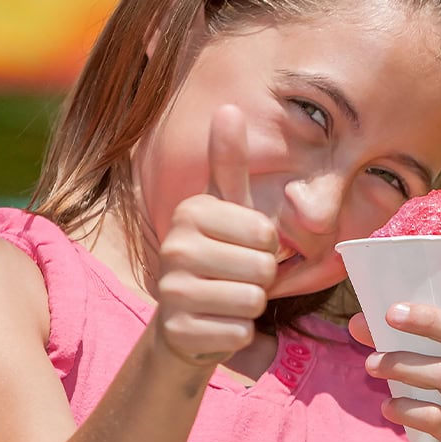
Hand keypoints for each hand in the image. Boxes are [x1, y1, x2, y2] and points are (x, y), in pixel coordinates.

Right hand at [153, 105, 279, 363]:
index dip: (267, 248)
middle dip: (261, 279)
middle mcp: (175, 247)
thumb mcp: (227, 210)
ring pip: (254, 301)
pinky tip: (216, 326)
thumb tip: (228, 106)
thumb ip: (228, 163)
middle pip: (264, 267)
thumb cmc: (218, 260)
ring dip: (250, 308)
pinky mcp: (179, 332)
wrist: (183, 323)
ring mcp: (172, 292)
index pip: (267, 233)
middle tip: (234, 279)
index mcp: (191, 212)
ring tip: (226, 301)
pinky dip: (238, 334)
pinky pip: (241, 332)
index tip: (241, 250)